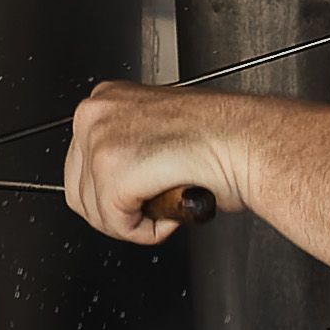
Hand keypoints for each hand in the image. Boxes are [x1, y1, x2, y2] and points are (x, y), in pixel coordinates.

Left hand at [63, 82, 264, 243]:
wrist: (249, 142)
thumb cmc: (224, 139)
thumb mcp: (158, 132)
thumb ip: (129, 148)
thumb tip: (116, 182)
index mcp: (105, 99)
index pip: (81, 165)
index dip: (113, 194)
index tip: (141, 193)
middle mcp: (96, 112)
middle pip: (79, 191)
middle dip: (117, 211)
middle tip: (155, 204)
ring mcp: (101, 138)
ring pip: (95, 211)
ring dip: (134, 221)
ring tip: (169, 199)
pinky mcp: (114, 167)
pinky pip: (116, 222)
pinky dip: (146, 230)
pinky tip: (172, 208)